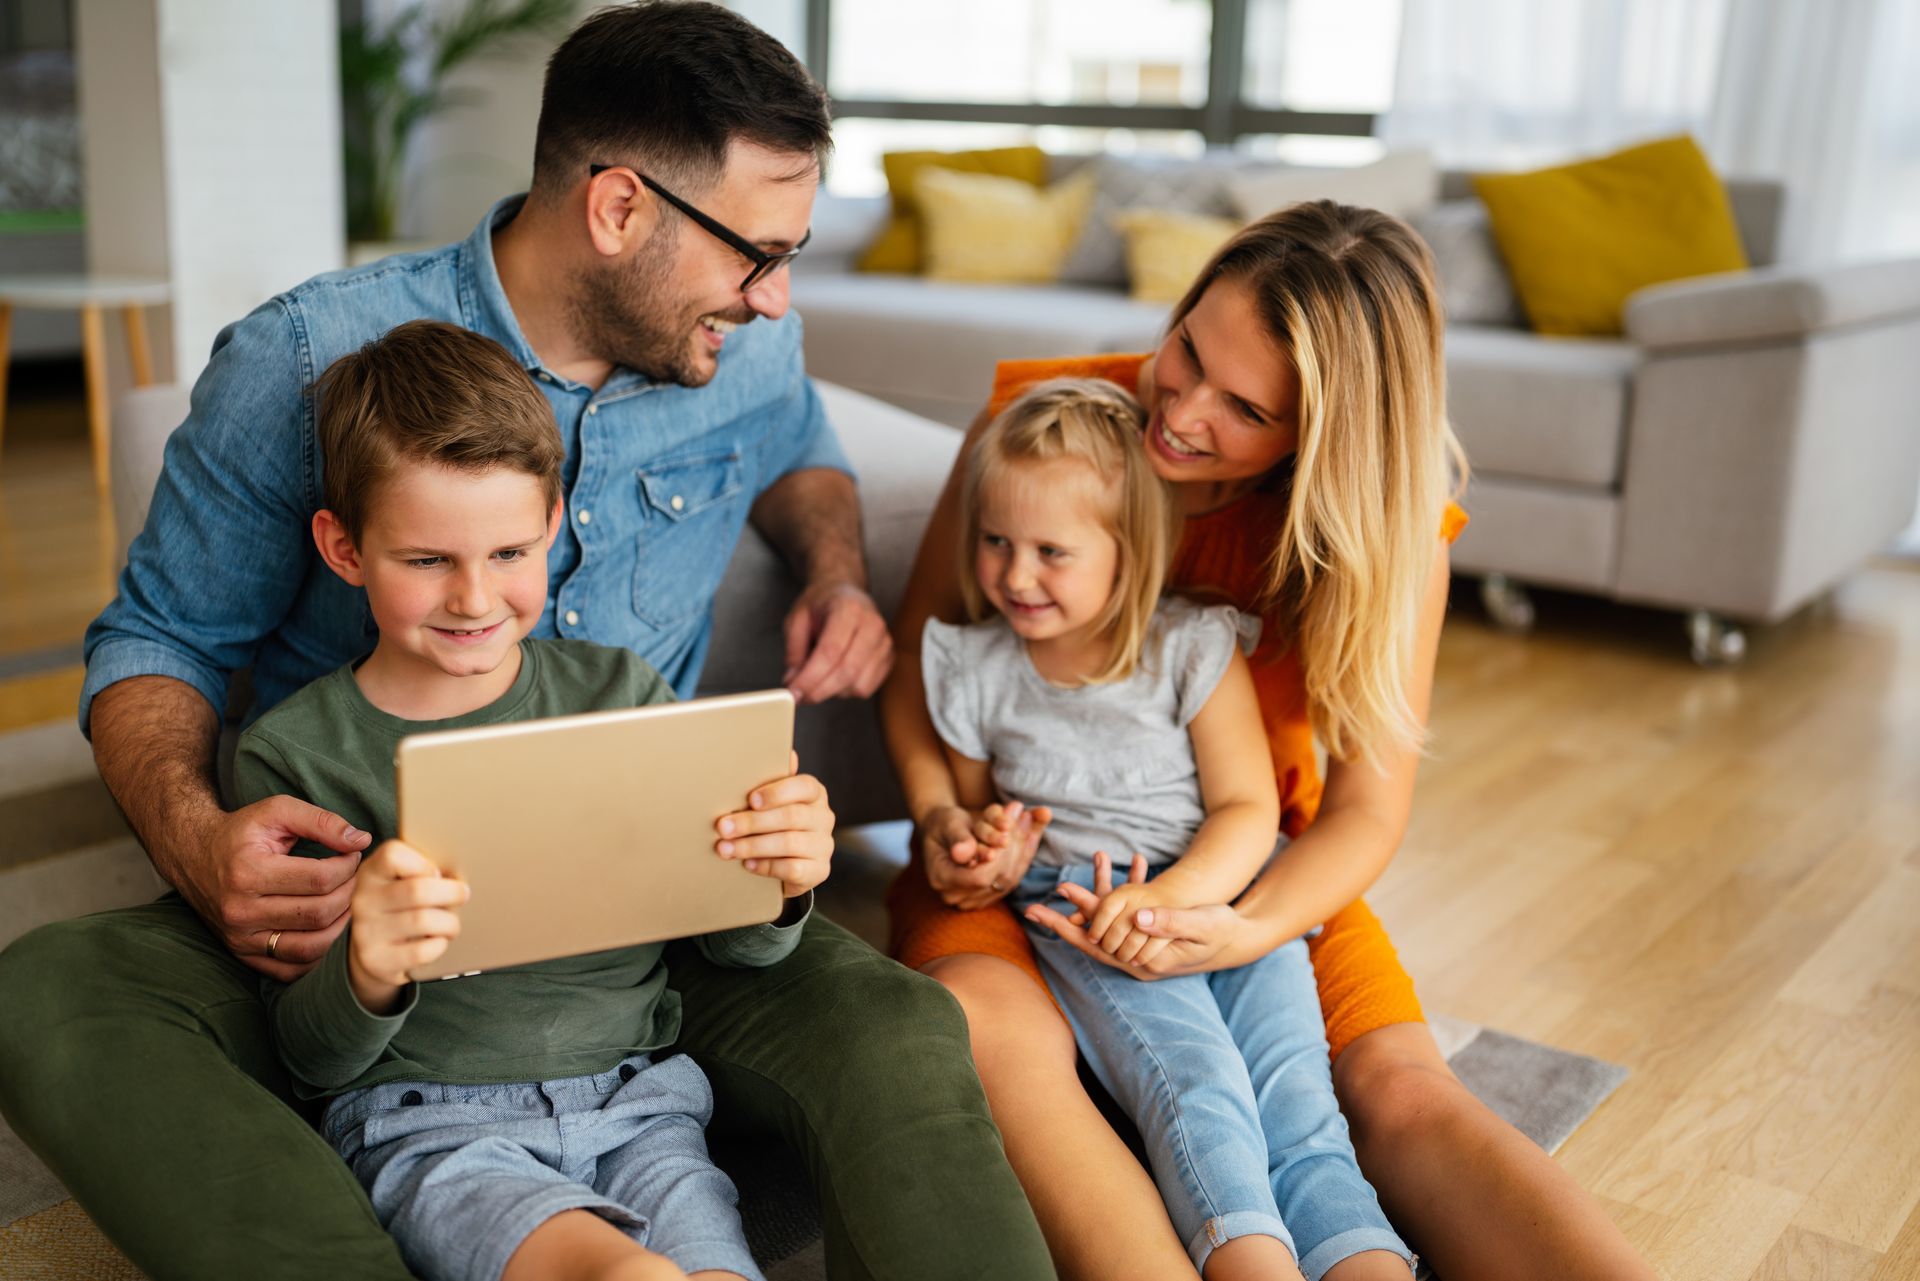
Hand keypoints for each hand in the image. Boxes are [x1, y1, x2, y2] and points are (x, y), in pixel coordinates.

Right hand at [172, 795, 371, 981]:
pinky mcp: (242, 953)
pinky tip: (327, 929)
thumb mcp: (277, 810)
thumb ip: (321, 821)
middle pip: (318, 914)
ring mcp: (239, 938)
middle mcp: (240, 911)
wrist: (194, 855)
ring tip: (346, 903)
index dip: (348, 867)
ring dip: (339, 927)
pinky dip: (317, 955)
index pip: (320, 879)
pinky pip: (290, 970)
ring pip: (309, 947)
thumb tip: (361, 840)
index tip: (352, 855)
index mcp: (248, 872)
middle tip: (354, 879)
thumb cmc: (242, 832)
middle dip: (349, 895)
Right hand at [346, 840, 468, 1012]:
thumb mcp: (402, 881)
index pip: (392, 854)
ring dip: (450, 922)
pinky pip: (421, 951)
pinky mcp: (376, 960)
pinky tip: (437, 941)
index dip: (424, 863)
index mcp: (370, 873)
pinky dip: (439, 945)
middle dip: (451, 893)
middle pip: (418, 890)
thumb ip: (423, 869)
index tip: (437, 874)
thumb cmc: (401, 907)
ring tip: (452, 924)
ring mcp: (366, 932)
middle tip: (463, 895)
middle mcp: (363, 900)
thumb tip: (458, 875)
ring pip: (424, 921)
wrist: (374, 952)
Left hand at [716, 752, 834, 897]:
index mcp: (814, 794)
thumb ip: (771, 780)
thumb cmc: (773, 824)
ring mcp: (824, 845)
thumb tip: (788, 754)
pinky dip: (766, 866)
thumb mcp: (771, 801)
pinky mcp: (819, 870)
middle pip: (791, 816)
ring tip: (726, 849)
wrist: (786, 865)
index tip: (750, 799)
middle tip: (723, 827)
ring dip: (752, 846)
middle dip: (752, 822)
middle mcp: (824, 817)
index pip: (804, 786)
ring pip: (790, 843)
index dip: (777, 792)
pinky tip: (747, 864)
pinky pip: (792, 869)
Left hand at [782, 581, 892, 703]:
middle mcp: (872, 625)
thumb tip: (794, 683)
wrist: (845, 593)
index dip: (810, 677)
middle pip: (847, 671)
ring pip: (858, 685)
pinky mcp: (889, 658)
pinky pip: (867, 688)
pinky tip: (835, 677)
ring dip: (833, 691)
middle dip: (819, 690)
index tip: (793, 691)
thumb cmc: (821, 606)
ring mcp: (884, 643)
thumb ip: (793, 651)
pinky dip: (847, 691)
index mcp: (848, 609)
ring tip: (819, 678)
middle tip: (800, 696)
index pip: (831, 651)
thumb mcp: (796, 619)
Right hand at [920, 800, 1050, 909]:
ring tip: (1026, 818)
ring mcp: (974, 898)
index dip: (998, 857)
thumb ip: (958, 837)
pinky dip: (1024, 854)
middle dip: (1015, 845)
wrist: (943, 831)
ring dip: (1023, 847)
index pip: (979, 878)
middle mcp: (957, 895)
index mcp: (942, 879)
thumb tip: (966, 851)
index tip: (1008, 830)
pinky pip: (1013, 878)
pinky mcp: (989, 894)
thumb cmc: (943, 824)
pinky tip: (1031, 832)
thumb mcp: (948, 823)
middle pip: (998, 878)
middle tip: (1023, 814)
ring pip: (1010, 879)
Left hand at [1024, 851, 1254, 978]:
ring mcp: (1140, 950)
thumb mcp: (1200, 924)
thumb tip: (1137, 917)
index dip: (1068, 929)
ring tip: (1064, 884)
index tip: (1041, 914)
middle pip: (1091, 941)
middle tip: (1030, 909)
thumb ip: (1170, 921)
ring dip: (1086, 904)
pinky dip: (1108, 899)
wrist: (1238, 938)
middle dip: (1063, 921)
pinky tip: (1103, 875)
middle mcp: (1136, 959)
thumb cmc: (1222, 932)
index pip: (1096, 947)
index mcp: (1144, 961)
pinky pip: (1119, 919)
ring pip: (1103, 928)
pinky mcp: (1145, 937)